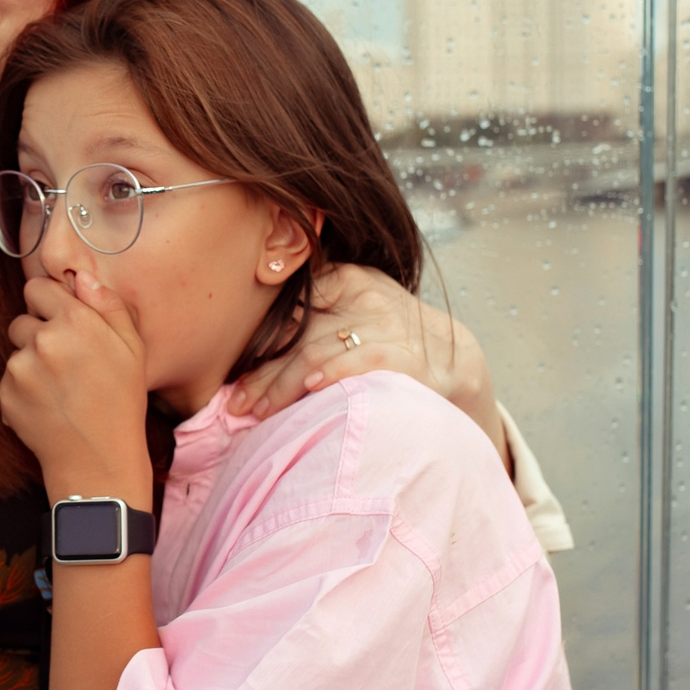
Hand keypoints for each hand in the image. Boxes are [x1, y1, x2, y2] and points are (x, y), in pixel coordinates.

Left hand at [0, 270, 151, 491]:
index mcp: (75, 321)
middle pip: (23, 320)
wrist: (98, 458)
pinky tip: (48, 405)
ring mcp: (21, 368)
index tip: (61, 320)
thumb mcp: (132, 347)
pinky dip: (23, 390)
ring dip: (31, 363)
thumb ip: (107, 304)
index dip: (50, 303)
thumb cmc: (121, 401)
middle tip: (67, 363)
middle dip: (39, 334)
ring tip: (60, 388)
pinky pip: (8, 379)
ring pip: (16, 351)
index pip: (37, 287)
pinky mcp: (6, 394)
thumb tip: (81, 276)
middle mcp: (43, 340)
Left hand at [231, 264, 507, 462]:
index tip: (232, 375)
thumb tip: (245, 358)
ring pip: (318, 351)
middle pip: (296, 334)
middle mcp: (364, 294)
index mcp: (345, 278)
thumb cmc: (387, 344)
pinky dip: (334, 373)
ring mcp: (387, 323)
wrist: (456, 363)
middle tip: (236, 404)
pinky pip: (362, 361)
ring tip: (258, 412)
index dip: (257, 343)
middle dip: (263, 374)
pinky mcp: (407, 355)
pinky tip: (311, 387)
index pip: (289, 308)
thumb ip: (310, 323)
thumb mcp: (352, 317)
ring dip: (283, 386)